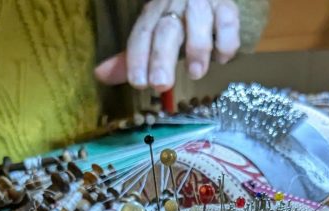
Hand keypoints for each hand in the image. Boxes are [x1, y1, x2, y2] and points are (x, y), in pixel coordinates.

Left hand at [94, 0, 239, 91]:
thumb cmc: (175, 17)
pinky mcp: (226, 7)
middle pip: (166, 30)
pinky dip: (226, 42)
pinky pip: (228, 21)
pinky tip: (221, 59)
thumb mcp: (150, 34)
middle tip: (160, 84)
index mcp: (153, 14)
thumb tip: (100, 76)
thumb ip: (131, 57)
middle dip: (162, 57)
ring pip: (198, 22)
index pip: (141, 34)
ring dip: (197, 49)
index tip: (138, 83)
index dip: (137, 58)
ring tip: (195, 73)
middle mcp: (175, 6)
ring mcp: (202, 5)